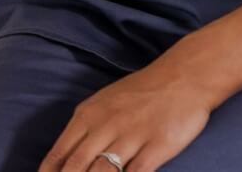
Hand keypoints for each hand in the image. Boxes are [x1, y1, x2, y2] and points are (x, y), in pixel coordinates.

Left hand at [39, 60, 213, 171]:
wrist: (181, 78)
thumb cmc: (140, 93)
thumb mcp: (103, 104)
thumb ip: (85, 128)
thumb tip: (66, 156)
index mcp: (87, 115)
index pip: (60, 152)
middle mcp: (104, 126)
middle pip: (77, 165)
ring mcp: (131, 136)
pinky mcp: (157, 146)